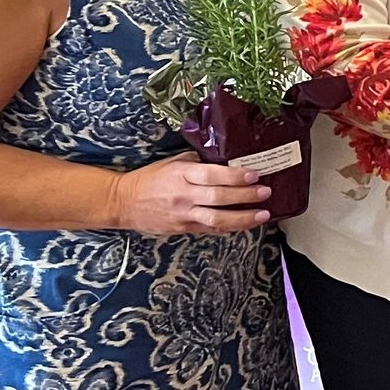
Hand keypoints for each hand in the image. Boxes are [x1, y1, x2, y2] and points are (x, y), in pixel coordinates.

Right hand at [108, 154, 273, 235]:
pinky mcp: (182, 228)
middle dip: (245, 196)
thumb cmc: (150, 178)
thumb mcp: (172, 163)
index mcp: (181, 174)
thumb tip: (225, 159)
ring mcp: (183, 214)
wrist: (123, 202)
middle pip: (219, 198)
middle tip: (266, 192)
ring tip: (263, 215)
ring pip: (217, 219)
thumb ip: (197, 162)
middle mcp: (183, 195)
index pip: (212, 175)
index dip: (235, 176)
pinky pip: (209, 230)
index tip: (254, 174)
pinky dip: (229, 228)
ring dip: (243, 218)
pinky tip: (245, 225)